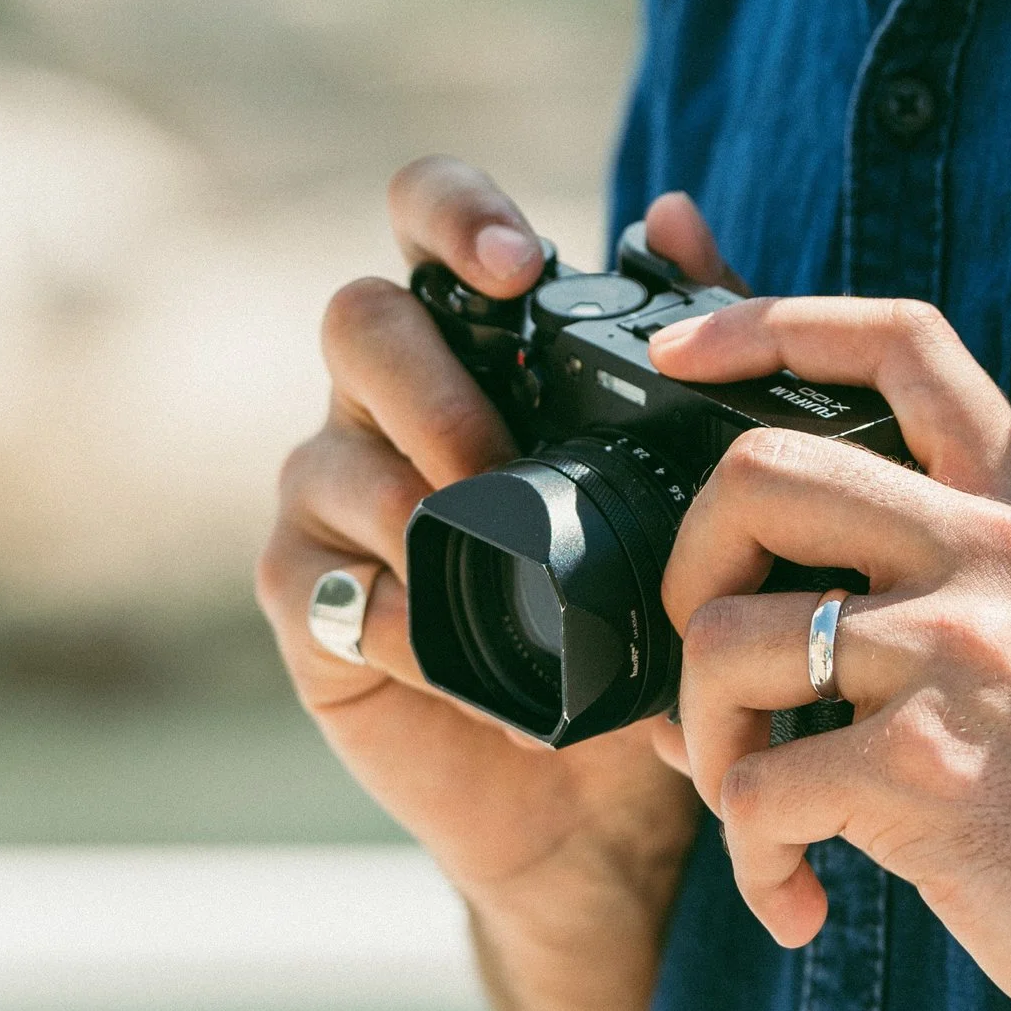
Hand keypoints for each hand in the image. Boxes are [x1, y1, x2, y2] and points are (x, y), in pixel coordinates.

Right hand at [256, 163, 723, 1010]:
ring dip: (407, 486)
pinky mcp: (316, 610)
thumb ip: (694, 345)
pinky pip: (316, 577)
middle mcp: (396, 409)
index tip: (521, 265)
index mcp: (484, 350)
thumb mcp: (694, 481)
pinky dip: (386, 600)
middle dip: (425, 369)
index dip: (455, 213)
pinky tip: (448, 633)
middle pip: (358, 317)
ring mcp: (342, 507)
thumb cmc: (655, 615)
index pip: (430, 224)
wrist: (615, 798)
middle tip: (495, 442)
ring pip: (324, 445)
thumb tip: (672, 211)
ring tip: (483, 539)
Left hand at [646, 224, 1010, 1010]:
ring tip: (762, 812)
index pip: (902, 340)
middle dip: (686, 574)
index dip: (770, 318)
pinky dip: (751, 859)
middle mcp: (1001, 556)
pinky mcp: (927, 772)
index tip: (679, 353)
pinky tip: (804, 896)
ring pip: (722, 639)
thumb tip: (780, 534)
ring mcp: (965, 657)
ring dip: (704, 743)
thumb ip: (940, 552)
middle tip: (713, 668)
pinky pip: (750, 786)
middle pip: (757, 471)